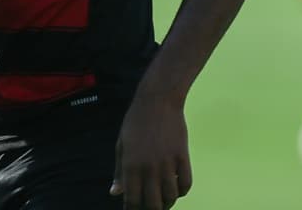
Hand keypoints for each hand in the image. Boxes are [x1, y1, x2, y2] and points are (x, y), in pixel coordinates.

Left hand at [111, 91, 191, 208]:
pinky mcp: (183, 157)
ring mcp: (168, 163)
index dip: (132, 209)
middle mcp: (149, 167)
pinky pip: (186, 183)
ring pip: (171, 196)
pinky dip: (182, 191)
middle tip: (149, 208)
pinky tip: (176, 190)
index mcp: (131, 164)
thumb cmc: (135, 123)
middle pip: (153, 203)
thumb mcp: (121, 145)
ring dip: (167, 203)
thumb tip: (115, 193)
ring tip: (163, 203)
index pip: (132, 198)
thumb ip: (119, 171)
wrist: (157, 102)